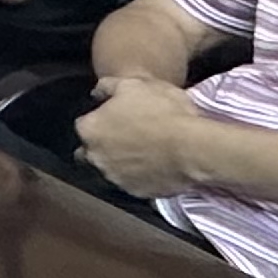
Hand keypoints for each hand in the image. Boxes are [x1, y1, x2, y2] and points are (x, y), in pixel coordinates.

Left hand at [74, 76, 218, 199]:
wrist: (193, 147)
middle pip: (90, 152)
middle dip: (101, 146)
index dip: (99, 120)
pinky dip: (139, 177)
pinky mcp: (137, 193)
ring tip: (143, 152)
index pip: (84, 125)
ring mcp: (116, 178)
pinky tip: (154, 166)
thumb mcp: (133, 84)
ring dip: (119, 163)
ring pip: (110, 170)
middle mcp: (96, 157)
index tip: (114, 118)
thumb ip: (107, 87)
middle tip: (125, 137)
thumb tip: (97, 92)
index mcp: (90, 130)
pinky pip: (133, 184)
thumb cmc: (163, 111)